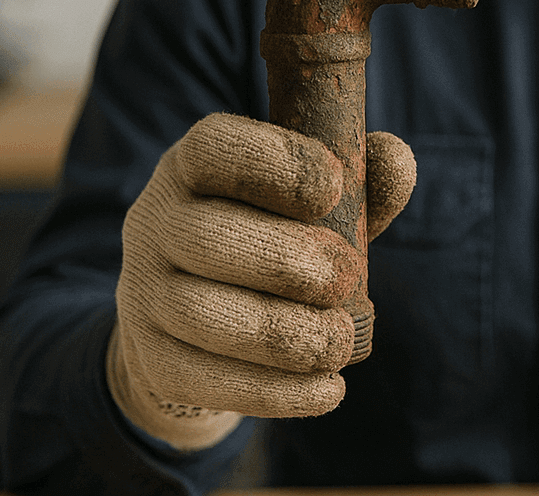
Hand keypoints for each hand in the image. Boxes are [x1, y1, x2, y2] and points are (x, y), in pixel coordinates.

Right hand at [108, 113, 415, 449]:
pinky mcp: (153, 360)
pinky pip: (204, 380)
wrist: (206, 316)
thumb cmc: (279, 238)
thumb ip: (362, 183)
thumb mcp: (319, 205)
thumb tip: (395, 160)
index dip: (275, 163)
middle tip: (347, 278)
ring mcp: (143, 292)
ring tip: (340, 342)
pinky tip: (328, 389)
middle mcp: (155, 222)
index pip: (213, 146)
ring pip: (201, 313)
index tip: (334, 186)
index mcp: (194, 166)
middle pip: (207, 236)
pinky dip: (274, 391)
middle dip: (288, 261)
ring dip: (283, 333)